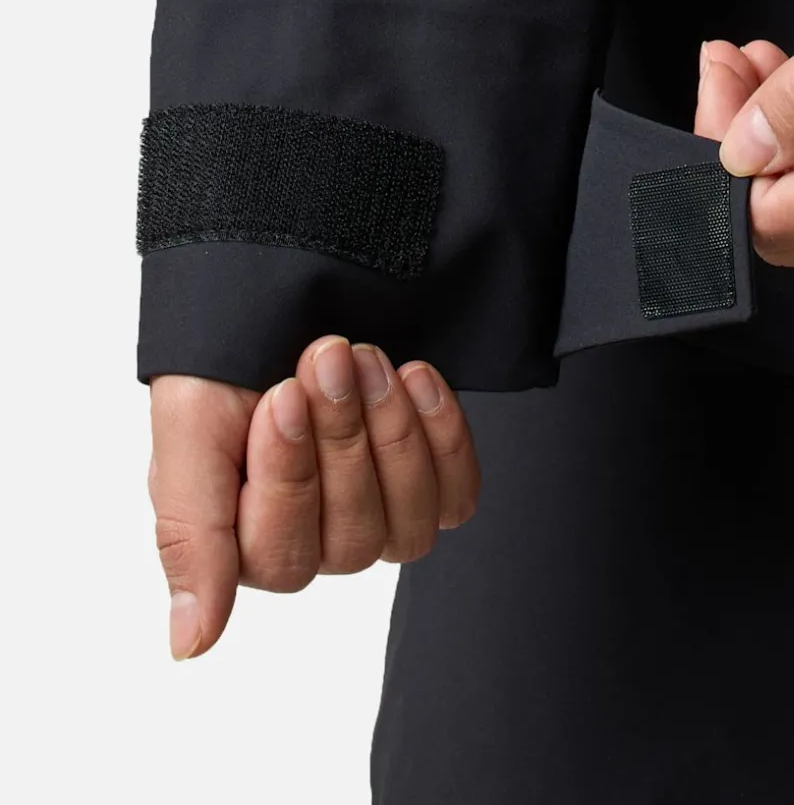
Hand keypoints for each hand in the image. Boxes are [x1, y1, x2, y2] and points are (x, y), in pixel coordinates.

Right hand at [148, 338, 479, 659]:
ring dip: (393, 435)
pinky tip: (417, 378)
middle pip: (353, 541)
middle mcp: (318, 544)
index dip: (290, 474)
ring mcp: (380, 515)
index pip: (283, 556)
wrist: (282, 296)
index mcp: (246, 546)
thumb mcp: (187, 435)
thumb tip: (190, 644)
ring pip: (410, 528)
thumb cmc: (224, 367)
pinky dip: (444, 437)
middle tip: (327, 359)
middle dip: (342, 438)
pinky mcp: (430, 482)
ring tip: (368, 360)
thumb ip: (190, 536)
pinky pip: (458, 497)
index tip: (281, 394)